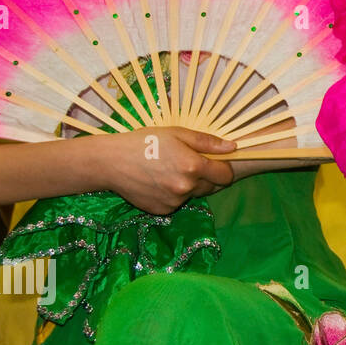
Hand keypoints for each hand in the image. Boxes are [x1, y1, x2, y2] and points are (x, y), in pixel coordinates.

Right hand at [93, 128, 235, 214]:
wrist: (111, 162)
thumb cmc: (146, 142)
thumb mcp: (178, 133)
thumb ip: (207, 142)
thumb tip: (233, 147)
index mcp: (193, 167)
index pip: (226, 175)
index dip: (224, 168)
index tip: (216, 163)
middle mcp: (186, 187)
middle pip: (211, 186)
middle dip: (206, 177)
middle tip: (188, 164)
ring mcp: (174, 201)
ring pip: (193, 195)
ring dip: (189, 186)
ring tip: (169, 171)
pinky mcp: (162, 211)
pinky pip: (177, 203)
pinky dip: (173, 195)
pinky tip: (159, 182)